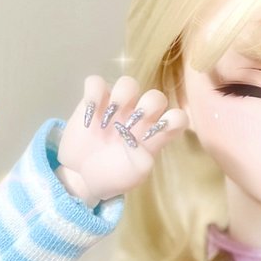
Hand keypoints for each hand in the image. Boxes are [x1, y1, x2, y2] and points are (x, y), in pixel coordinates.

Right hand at [57, 74, 187, 205]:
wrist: (82, 178)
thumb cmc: (113, 176)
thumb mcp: (134, 176)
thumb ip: (143, 161)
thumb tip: (135, 142)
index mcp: (155, 134)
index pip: (178, 117)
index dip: (173, 120)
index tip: (156, 134)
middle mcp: (140, 117)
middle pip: (156, 96)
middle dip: (147, 107)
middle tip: (131, 126)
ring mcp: (117, 106)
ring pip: (128, 83)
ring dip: (121, 97)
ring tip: (108, 120)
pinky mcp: (94, 101)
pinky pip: (95, 82)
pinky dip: (92, 95)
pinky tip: (89, 118)